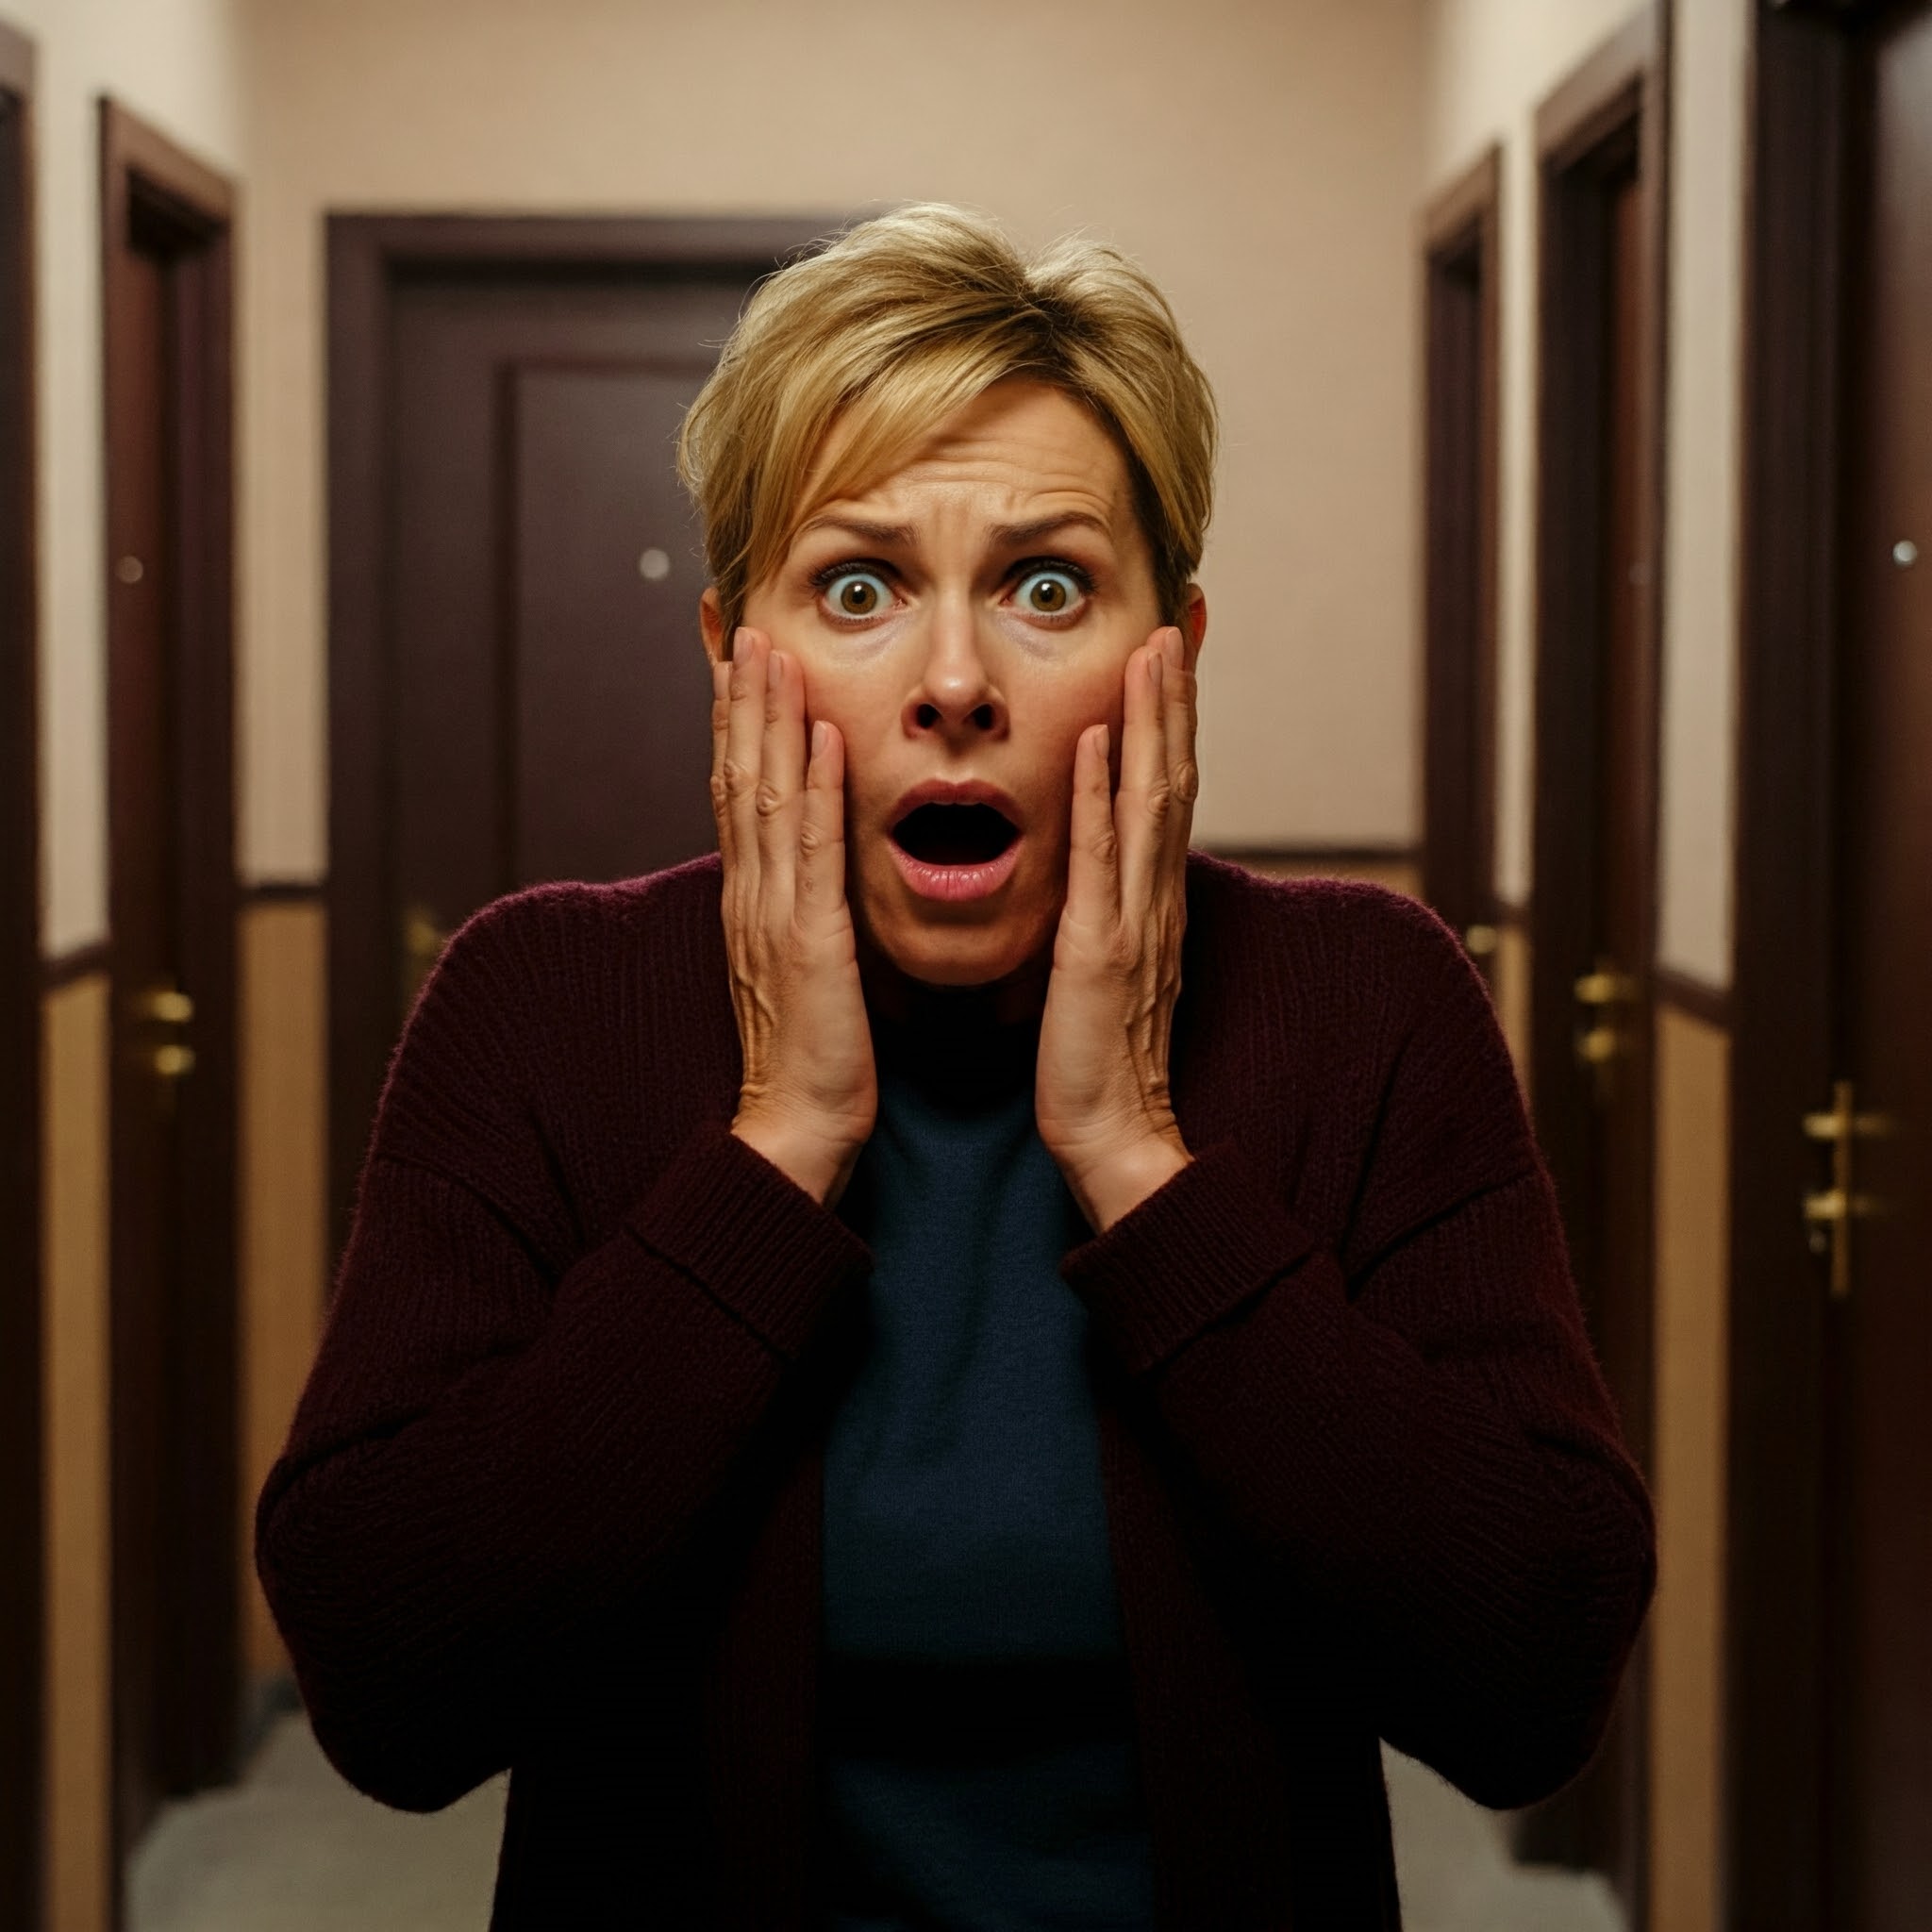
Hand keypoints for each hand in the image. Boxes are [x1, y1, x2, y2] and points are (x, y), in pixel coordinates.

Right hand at [711, 627, 875, 1208]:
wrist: (797, 1131)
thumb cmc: (814, 1055)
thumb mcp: (804, 965)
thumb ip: (803, 908)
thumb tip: (811, 871)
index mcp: (753, 899)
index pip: (736, 790)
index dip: (733, 720)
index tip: (735, 656)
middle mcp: (751, 895)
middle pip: (737, 775)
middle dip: (739, 696)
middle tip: (739, 622)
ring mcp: (773, 916)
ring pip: (763, 797)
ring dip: (767, 719)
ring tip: (769, 648)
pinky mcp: (809, 945)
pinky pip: (811, 854)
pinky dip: (812, 790)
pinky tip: (822, 738)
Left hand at [1036, 625, 1198, 1232]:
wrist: (1114, 1142)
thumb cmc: (1097, 1061)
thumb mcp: (1104, 969)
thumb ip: (1107, 910)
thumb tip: (1100, 863)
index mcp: (1147, 902)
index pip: (1164, 791)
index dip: (1171, 719)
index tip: (1169, 650)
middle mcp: (1152, 900)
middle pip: (1172, 777)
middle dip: (1174, 695)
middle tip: (1178, 616)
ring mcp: (1133, 923)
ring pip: (1151, 802)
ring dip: (1153, 721)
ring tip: (1152, 647)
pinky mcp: (1100, 955)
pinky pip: (1103, 863)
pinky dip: (1104, 797)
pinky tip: (1101, 739)